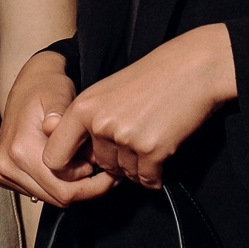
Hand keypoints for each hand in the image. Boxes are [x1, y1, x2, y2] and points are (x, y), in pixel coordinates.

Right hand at [0, 50, 113, 207]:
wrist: (28, 85)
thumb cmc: (48, 88)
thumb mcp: (59, 94)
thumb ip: (60, 115)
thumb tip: (53, 128)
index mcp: (19, 149)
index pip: (63, 189)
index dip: (92, 184)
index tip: (109, 169)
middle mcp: (6, 165)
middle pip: (57, 197)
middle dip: (86, 187)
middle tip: (104, 169)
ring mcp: (3, 172)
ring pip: (50, 198)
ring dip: (72, 185)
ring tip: (86, 161)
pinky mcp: (5, 175)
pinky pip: (40, 192)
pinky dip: (58, 182)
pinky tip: (69, 163)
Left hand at [43, 25, 236, 189]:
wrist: (195, 67)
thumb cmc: (155, 77)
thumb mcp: (108, 91)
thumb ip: (89, 121)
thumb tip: (82, 157)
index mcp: (83, 107)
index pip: (53, 157)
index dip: (69, 168)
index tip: (87, 165)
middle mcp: (99, 124)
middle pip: (99, 166)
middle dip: (117, 161)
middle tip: (137, 139)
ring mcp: (125, 138)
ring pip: (124, 174)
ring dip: (139, 165)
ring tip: (152, 136)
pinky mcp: (151, 150)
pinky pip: (147, 180)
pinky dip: (156, 175)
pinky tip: (164, 151)